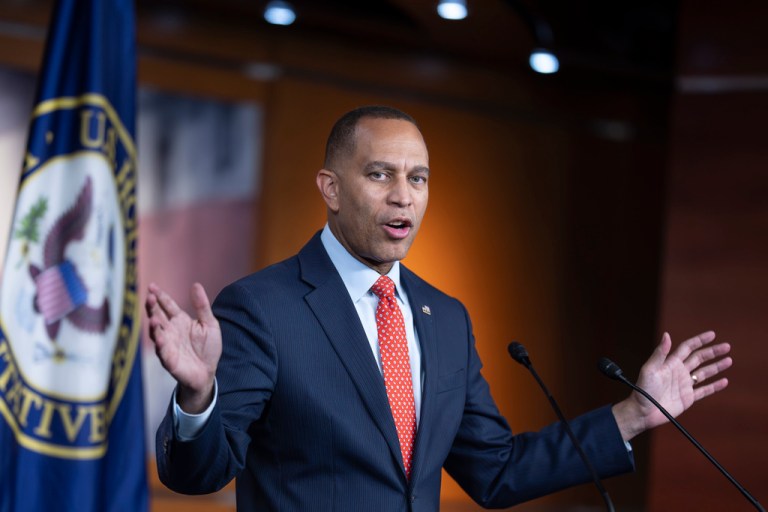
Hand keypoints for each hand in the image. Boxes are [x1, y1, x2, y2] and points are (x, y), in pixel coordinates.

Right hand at [146, 282, 221, 412]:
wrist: (208, 371)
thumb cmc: (208, 347)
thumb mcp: (210, 323)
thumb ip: (202, 305)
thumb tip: (196, 285)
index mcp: (180, 320)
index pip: (167, 305)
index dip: (159, 296)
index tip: (152, 286)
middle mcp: (170, 330)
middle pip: (157, 315)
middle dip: (152, 307)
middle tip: (149, 297)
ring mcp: (167, 344)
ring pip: (155, 333)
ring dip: (153, 326)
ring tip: (153, 318)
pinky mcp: (168, 359)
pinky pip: (162, 351)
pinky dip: (160, 345)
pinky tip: (159, 339)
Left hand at [613, 331, 730, 440]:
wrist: (643, 412)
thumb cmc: (643, 390)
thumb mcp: (650, 369)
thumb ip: (660, 353)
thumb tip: (667, 335)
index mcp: (671, 363)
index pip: (688, 348)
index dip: (700, 340)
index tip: (712, 335)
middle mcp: (679, 372)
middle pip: (699, 358)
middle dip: (712, 352)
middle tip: (727, 346)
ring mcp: (684, 385)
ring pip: (704, 373)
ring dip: (716, 366)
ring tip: (729, 360)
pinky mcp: (688, 398)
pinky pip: (704, 390)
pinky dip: (714, 386)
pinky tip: (724, 381)